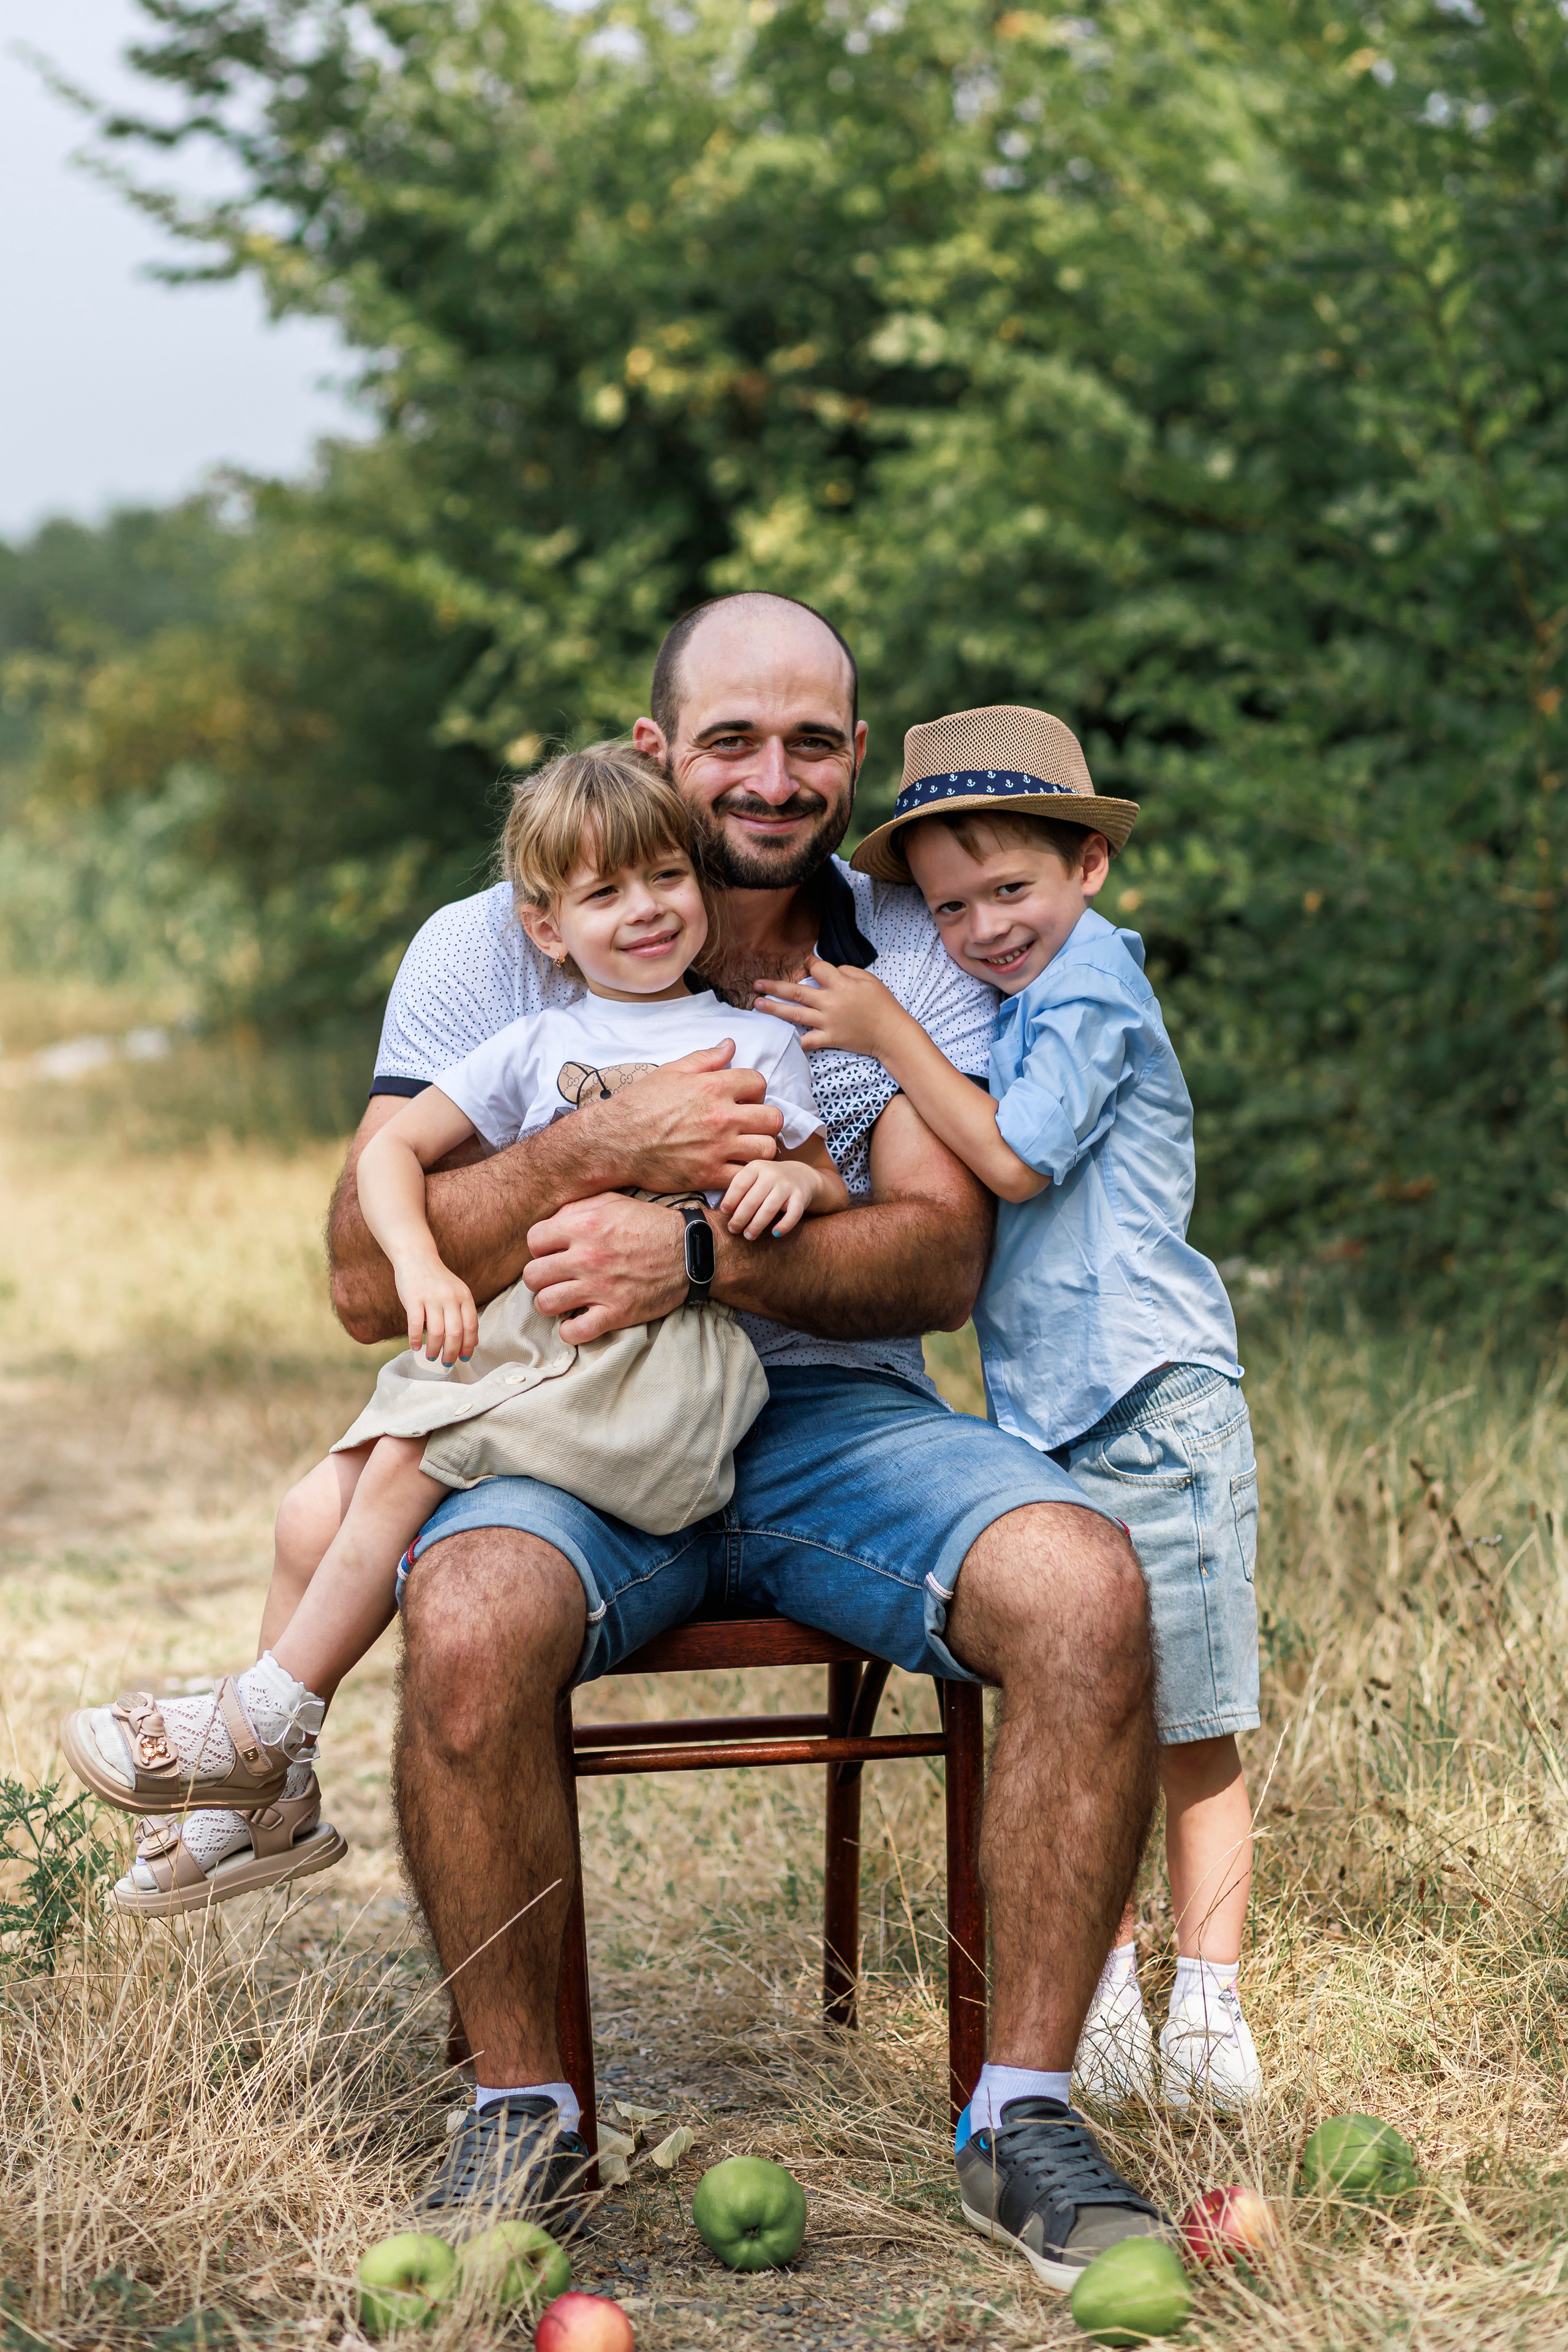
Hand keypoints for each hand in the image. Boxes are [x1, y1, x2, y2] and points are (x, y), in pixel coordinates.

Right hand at [394, 1257, 478, 1364]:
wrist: (416, 1257)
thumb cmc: (437, 1280)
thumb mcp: (457, 1292)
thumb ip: (464, 1314)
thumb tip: (473, 1342)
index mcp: (464, 1296)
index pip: (471, 1326)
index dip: (469, 1345)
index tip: (464, 1358)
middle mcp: (450, 1297)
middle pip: (455, 1333)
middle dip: (452, 1353)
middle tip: (447, 1364)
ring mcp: (432, 1298)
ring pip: (436, 1332)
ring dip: (434, 1349)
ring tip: (431, 1357)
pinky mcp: (413, 1299)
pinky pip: (415, 1325)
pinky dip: (416, 1339)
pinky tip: (415, 1347)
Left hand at [523, 1193, 688, 1341]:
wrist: (691, 1252)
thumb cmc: (650, 1224)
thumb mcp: (614, 1202)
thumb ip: (577, 1208)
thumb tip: (551, 1224)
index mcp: (584, 1226)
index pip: (533, 1241)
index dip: (540, 1247)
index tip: (553, 1252)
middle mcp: (587, 1257)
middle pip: (533, 1275)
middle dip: (541, 1277)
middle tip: (556, 1277)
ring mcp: (600, 1288)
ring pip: (545, 1304)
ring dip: (551, 1303)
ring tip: (564, 1299)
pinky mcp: (616, 1313)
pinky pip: (574, 1332)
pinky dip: (571, 1330)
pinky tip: (578, 1320)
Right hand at [574, 1042, 783, 1192]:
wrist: (615, 1141)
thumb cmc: (640, 1104)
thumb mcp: (671, 1072)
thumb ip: (705, 1058)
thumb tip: (730, 1045)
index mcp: (713, 1087)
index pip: (759, 1082)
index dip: (755, 1090)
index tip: (745, 1098)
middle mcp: (721, 1117)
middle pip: (773, 1118)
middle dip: (765, 1119)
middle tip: (751, 1123)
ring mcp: (717, 1148)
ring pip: (767, 1148)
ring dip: (760, 1146)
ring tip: (746, 1146)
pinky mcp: (709, 1175)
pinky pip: (746, 1176)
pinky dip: (745, 1173)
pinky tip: (734, 1166)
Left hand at [719, 1158, 817, 1240]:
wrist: (801, 1175)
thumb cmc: (770, 1180)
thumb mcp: (755, 1176)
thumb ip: (742, 1188)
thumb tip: (726, 1211)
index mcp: (757, 1167)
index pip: (739, 1184)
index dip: (730, 1200)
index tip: (725, 1212)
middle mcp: (772, 1174)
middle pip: (752, 1200)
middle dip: (740, 1218)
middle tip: (733, 1229)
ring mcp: (787, 1186)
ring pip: (769, 1209)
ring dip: (756, 1225)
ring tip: (748, 1235)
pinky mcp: (800, 1197)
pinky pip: (793, 1214)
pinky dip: (784, 1226)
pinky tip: (775, 1233)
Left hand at [755, 957, 904, 1056]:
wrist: (891, 1033)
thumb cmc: (882, 1004)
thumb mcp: (868, 979)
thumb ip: (846, 971)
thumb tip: (829, 970)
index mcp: (840, 984)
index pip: (816, 968)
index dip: (809, 963)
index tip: (806, 963)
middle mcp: (830, 1002)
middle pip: (796, 992)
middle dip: (774, 986)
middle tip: (756, 984)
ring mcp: (828, 1022)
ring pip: (795, 1014)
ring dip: (774, 1009)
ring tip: (758, 1004)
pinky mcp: (829, 1039)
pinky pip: (807, 1040)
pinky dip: (796, 1039)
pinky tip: (784, 1036)